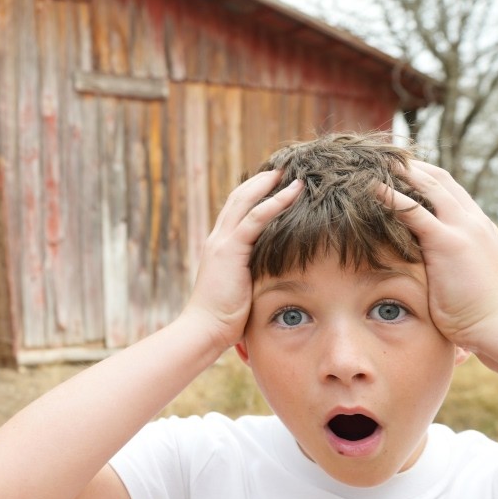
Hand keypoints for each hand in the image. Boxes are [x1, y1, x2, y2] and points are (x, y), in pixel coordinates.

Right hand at [183, 170, 302, 350]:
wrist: (204, 329)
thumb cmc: (223, 319)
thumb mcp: (240, 289)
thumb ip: (252, 276)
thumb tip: (275, 277)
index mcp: (219, 247)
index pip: (236, 211)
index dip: (254, 194)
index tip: (274, 184)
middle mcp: (217, 239)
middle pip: (239, 198)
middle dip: (261, 181)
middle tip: (284, 169)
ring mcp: (222, 242)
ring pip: (245, 201)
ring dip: (269, 184)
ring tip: (291, 173)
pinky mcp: (230, 250)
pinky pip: (255, 218)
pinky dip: (275, 203)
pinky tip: (293, 192)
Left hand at [376, 160, 497, 348]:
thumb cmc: (481, 313)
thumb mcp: (464, 276)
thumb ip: (447, 261)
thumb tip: (426, 266)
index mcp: (478, 227)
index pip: (450, 190)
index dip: (424, 177)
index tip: (398, 171)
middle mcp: (473, 221)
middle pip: (440, 179)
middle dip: (410, 167)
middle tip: (380, 159)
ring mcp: (463, 228)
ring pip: (429, 186)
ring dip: (401, 172)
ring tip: (372, 163)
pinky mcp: (448, 242)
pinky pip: (414, 211)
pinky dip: (391, 196)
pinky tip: (370, 187)